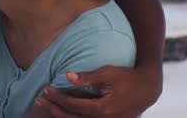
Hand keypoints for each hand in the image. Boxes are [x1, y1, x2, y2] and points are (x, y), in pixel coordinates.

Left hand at [36, 65, 161, 117]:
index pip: (74, 105)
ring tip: (46, 105)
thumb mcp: (107, 73)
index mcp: (103, 109)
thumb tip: (67, 75)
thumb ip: (87, 77)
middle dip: (54, 109)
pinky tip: (61, 109)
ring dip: (61, 114)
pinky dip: (72, 116)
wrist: (148, 88)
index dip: (58, 97)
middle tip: (39, 99)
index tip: (45, 88)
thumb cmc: (127, 78)